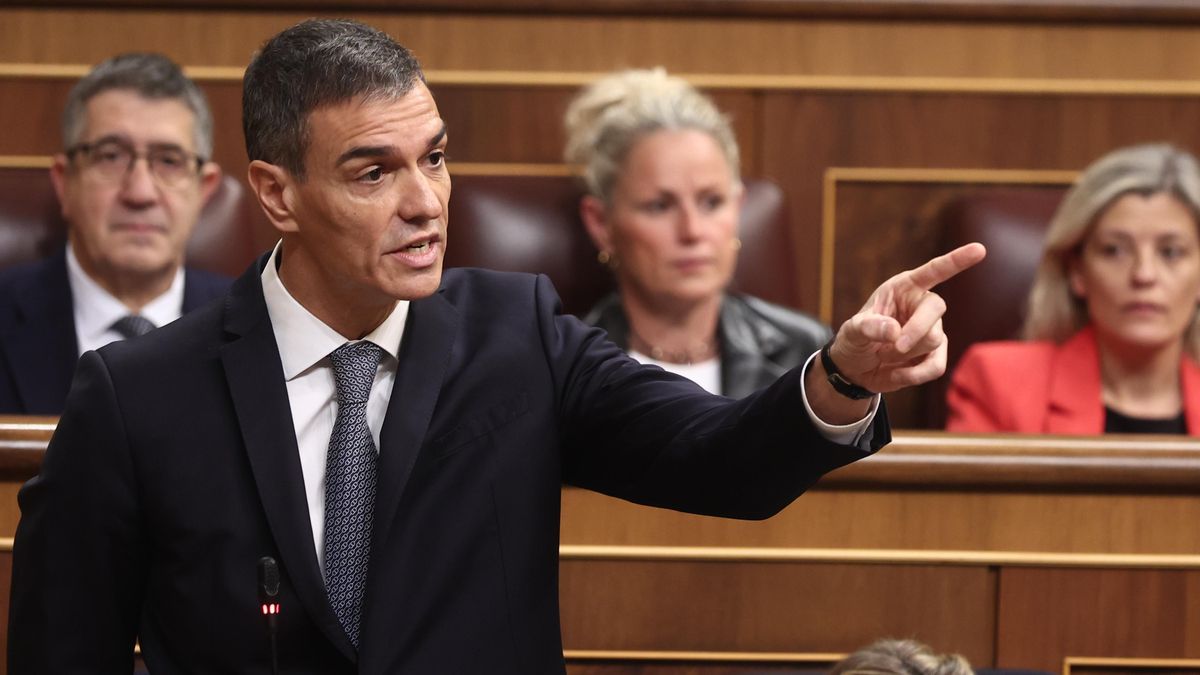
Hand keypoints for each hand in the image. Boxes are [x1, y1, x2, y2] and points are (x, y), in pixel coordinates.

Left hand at [828, 242, 986, 393]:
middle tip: (893, 346)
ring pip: (933, 339)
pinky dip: (913, 375)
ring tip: (883, 354)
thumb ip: (869, 327)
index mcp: (903, 288)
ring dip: (904, 353)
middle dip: (916, 330)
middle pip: (936, 309)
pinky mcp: (935, 356)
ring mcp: (932, 330)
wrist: (856, 371)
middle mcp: (922, 305)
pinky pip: (936, 366)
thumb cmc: (854, 341)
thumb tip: (895, 331)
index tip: (979, 249)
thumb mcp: (851, 332)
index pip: (933, 271)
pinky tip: (894, 373)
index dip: (956, 261)